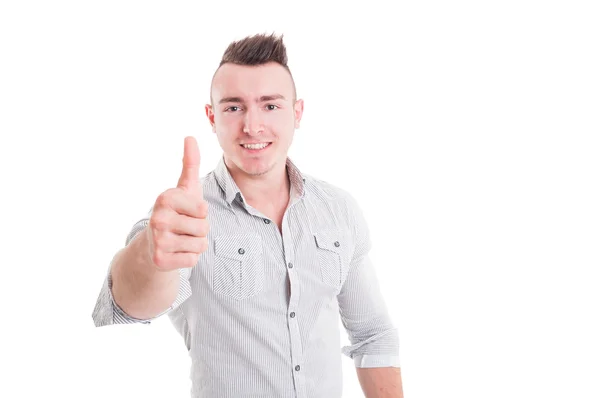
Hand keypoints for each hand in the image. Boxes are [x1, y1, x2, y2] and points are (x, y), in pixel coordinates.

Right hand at [146, 136, 208, 270]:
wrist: (152, 245)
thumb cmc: (175, 212)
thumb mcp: (184, 187)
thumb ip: (190, 163)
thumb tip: (190, 137)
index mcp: (165, 198)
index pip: (204, 209)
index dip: (200, 212)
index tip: (185, 211)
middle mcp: (158, 218)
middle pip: (204, 228)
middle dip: (199, 230)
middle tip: (183, 228)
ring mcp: (157, 240)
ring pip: (200, 245)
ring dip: (195, 244)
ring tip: (180, 239)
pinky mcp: (160, 260)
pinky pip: (193, 259)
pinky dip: (189, 258)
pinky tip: (176, 251)